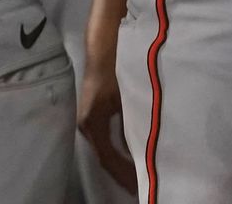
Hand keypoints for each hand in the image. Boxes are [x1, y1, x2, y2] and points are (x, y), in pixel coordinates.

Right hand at [77, 32, 137, 190]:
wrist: (104, 45)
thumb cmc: (116, 68)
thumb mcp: (128, 97)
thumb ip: (133, 124)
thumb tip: (144, 150)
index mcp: (93, 123)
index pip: (108, 158)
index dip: (124, 174)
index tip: (140, 185)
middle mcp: (87, 125)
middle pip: (106, 157)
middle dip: (123, 172)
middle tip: (142, 185)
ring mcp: (89, 120)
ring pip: (106, 148)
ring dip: (121, 160)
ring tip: (139, 174)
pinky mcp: (95, 113)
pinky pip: (107, 138)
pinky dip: (120, 148)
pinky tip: (132, 153)